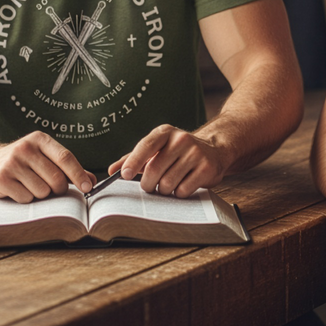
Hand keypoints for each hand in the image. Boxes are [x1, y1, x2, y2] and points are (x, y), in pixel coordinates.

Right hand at [0, 131, 94, 202]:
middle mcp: (25, 148)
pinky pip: (26, 198)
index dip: (78, 174)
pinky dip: (26, 198)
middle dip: (58, 189)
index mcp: (40, 139)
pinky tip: (18, 189)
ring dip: (40, 194)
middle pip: (56, 178)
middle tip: (51, 188)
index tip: (88, 187)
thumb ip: (68, 168)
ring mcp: (11, 163)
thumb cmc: (23, 162)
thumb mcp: (45, 158)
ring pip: (42, 191)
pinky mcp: (0, 178)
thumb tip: (92, 181)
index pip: (65, 157)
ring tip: (29, 185)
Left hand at [108, 125, 230, 196]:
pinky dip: (179, 193)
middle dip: (148, 184)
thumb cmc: (179, 152)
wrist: (214, 150)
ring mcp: (195, 153)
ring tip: (169, 184)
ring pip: (167, 183)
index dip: (134, 161)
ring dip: (164, 190)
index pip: (146, 145)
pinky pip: (183, 190)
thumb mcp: (157, 149)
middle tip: (150, 186)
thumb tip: (112, 170)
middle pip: (154, 170)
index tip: (125, 175)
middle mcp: (181, 139)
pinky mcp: (206, 168)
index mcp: (165, 132)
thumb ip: (134, 158)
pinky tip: (183, 185)